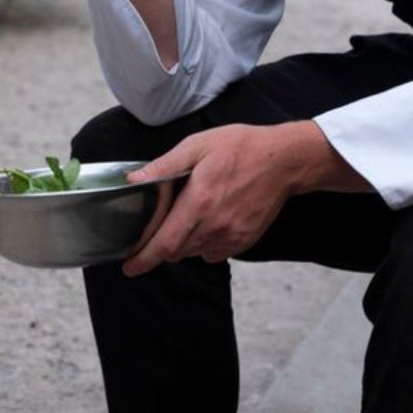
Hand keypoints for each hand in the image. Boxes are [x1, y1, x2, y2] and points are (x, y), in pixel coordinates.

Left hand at [121, 124, 305, 275]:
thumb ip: (165, 166)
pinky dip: (205, 243)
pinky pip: (215, 252)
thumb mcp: (198, 145)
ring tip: (189, 215)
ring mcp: (232, 236)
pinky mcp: (245, 241)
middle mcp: (215, 226)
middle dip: (163, 244)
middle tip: (161, 224)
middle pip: (177, 251)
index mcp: (200, 202)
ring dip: (184, 242)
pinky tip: (210, 220)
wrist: (284, 160)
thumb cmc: (241, 147)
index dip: (144, 259)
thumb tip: (134, 180)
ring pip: (195, 252)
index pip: (165, 244)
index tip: (129, 267)